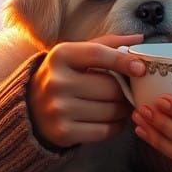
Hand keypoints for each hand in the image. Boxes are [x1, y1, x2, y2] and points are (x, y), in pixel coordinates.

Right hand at [27, 34, 145, 148]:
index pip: (98, 54)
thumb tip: (139, 39)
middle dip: (127, 90)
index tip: (141, 68)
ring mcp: (58, 109)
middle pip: (109, 86)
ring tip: (122, 105)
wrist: (30, 108)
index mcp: (60, 55)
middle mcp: (56, 82)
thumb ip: (107, 44)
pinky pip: (104, 130)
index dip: (123, 60)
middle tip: (131, 91)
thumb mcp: (76, 54)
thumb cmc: (62, 75)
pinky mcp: (63, 132)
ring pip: (110, 110)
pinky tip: (115, 120)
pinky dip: (116, 126)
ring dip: (124, 109)